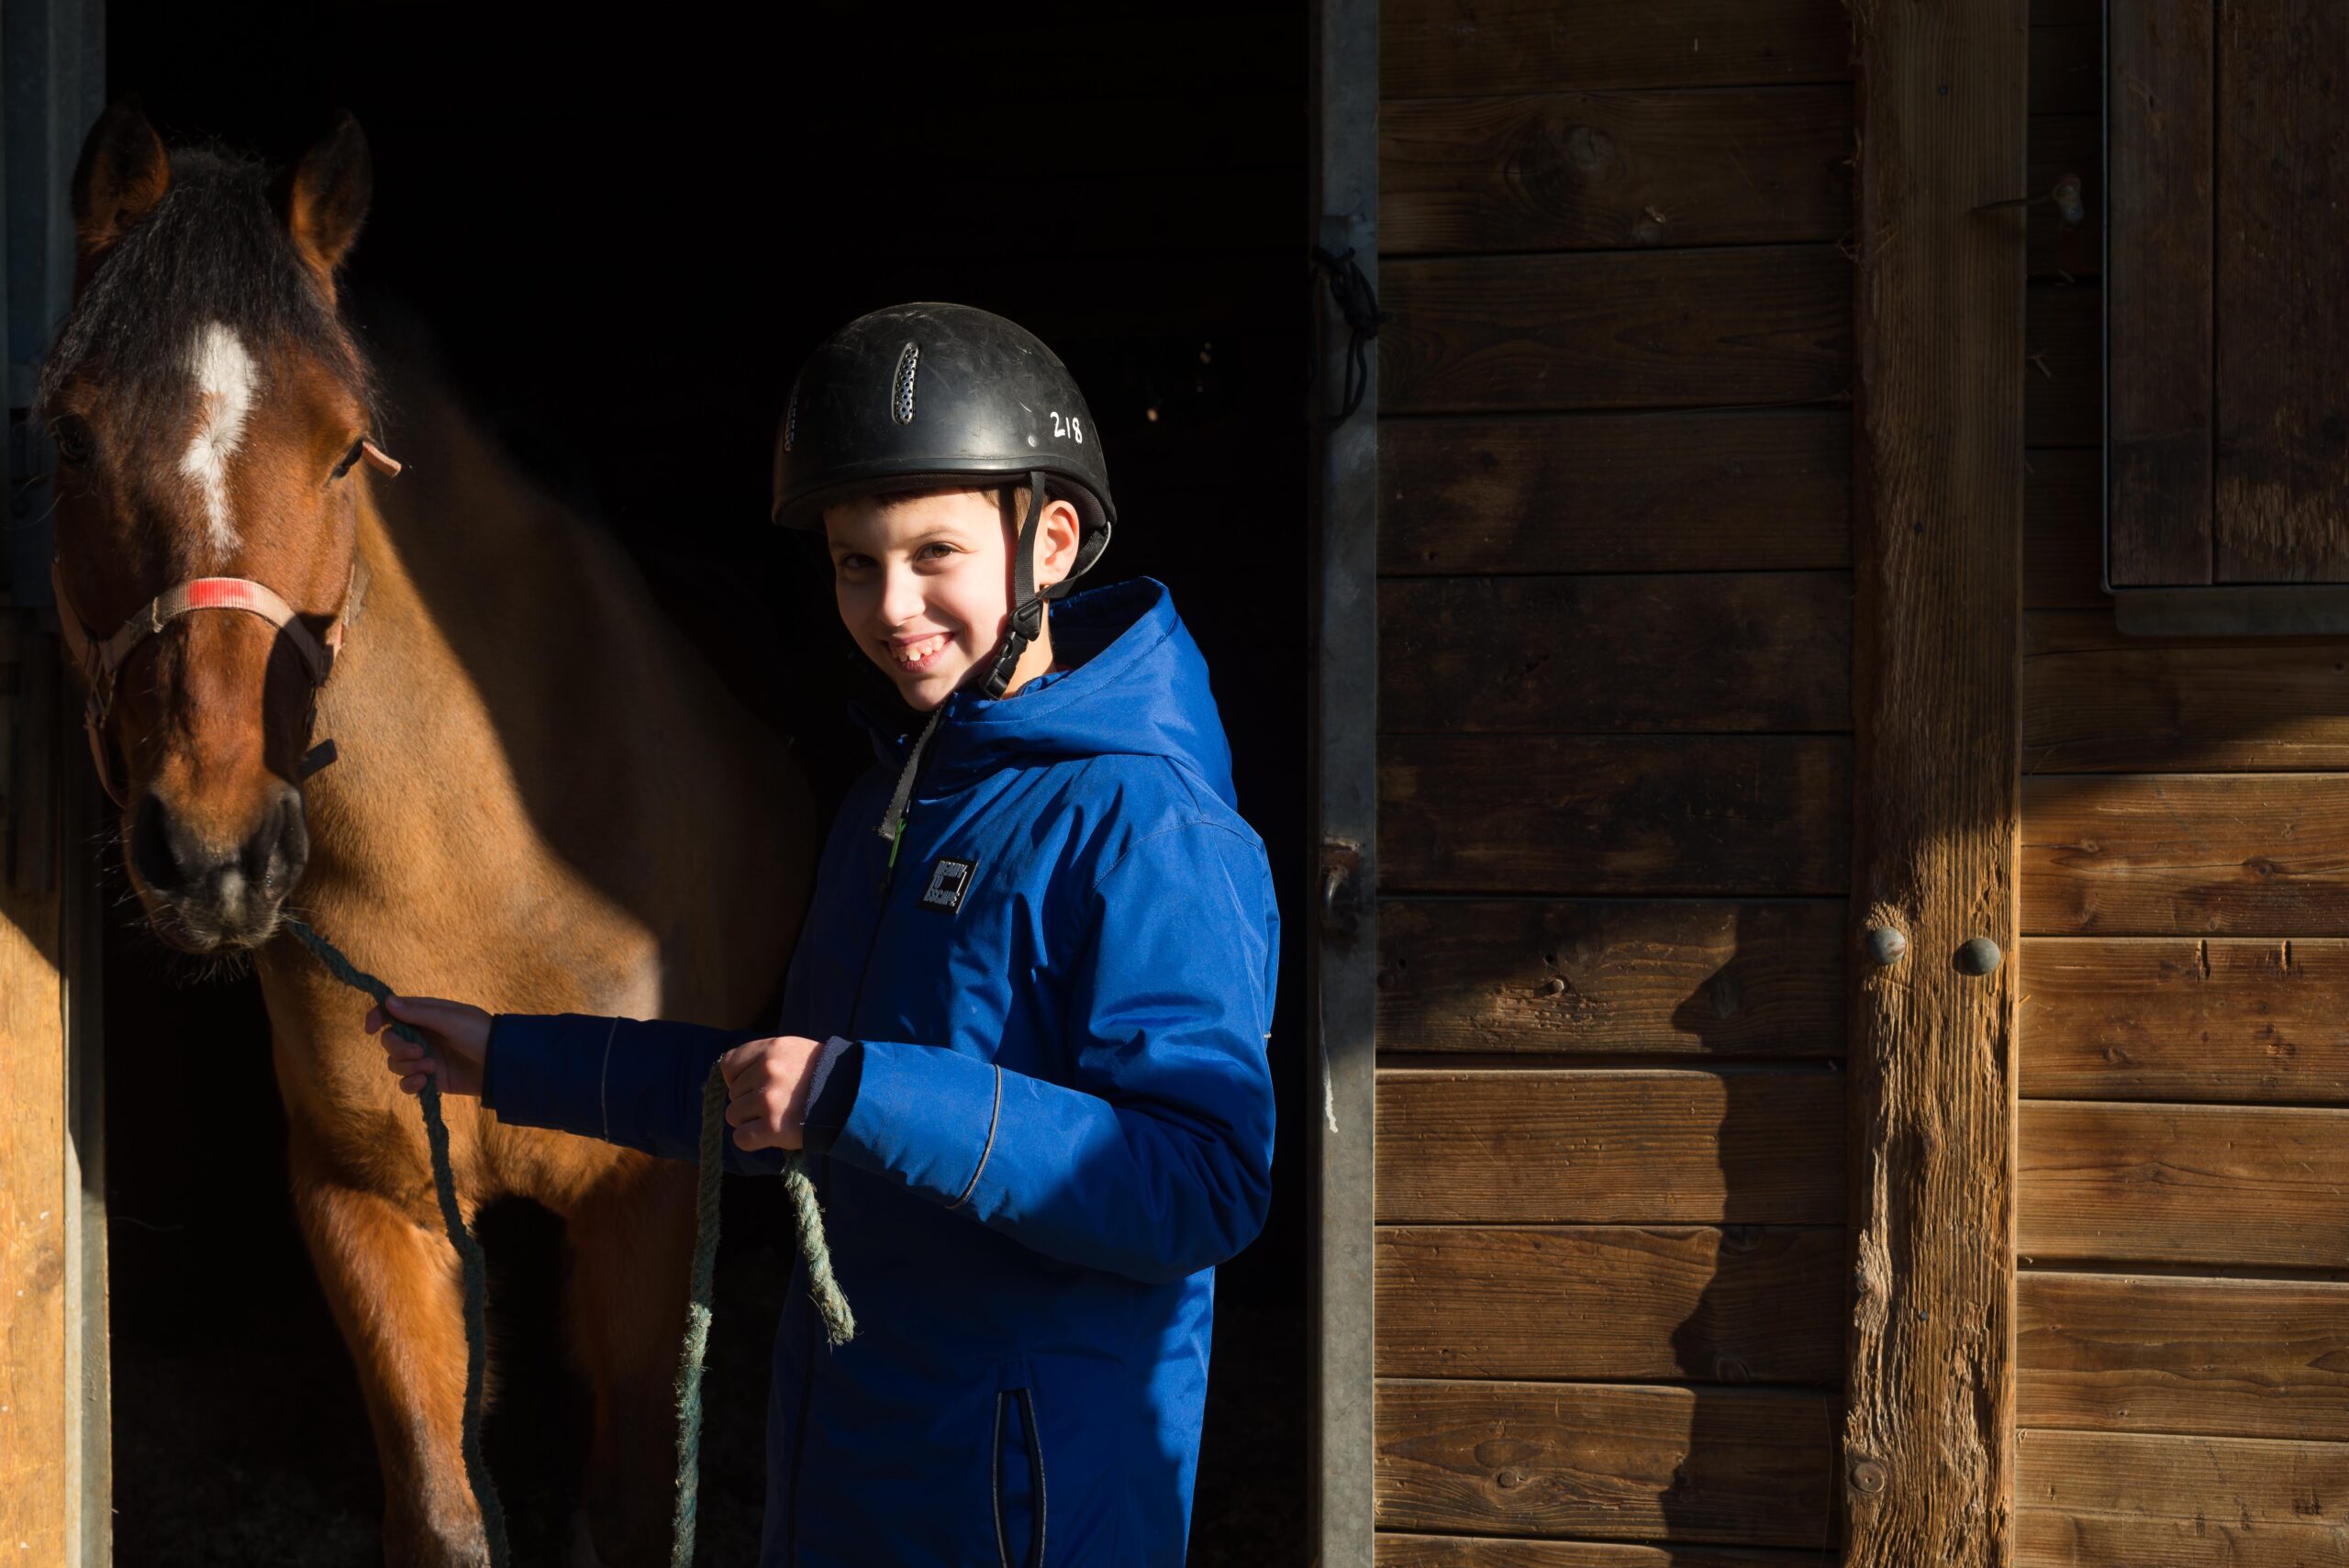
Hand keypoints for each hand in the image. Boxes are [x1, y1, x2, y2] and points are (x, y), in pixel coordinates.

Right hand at [366, 994, 490, 1098]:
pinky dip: (410, 1083)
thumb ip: (419, 1013)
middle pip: (389, 1040)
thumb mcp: (451, 1019)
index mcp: (425, 1015)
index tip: (371, 1029)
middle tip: (419, 1052)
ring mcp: (424, 1057)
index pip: (391, 1012)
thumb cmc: (480, 1033)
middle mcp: (421, 1035)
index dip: (377, 1017)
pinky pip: (406, 1083)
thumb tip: (388, 1001)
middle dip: (397, 1048)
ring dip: (408, 1066)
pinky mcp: (429, 1079)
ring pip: (395, 1063)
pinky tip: (425, 1082)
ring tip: (432, 1067)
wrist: (501, 1063)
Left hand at [720, 1035, 823, 1151]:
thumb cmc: (823, 1075)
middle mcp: (767, 1071)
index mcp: (771, 1049)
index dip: (737, 1078)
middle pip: (733, 1093)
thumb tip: (733, 1078)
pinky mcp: (773, 1128)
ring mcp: (769, 1100)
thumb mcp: (794, 1051)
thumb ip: (765, 1059)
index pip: (729, 1064)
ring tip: (775, 1118)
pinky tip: (768, 1135)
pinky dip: (751, 1140)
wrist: (854, 1097)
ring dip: (750, 1121)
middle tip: (776, 1104)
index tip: (753, 1086)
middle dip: (749, 1101)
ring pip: (734, 1115)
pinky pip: (741, 1138)